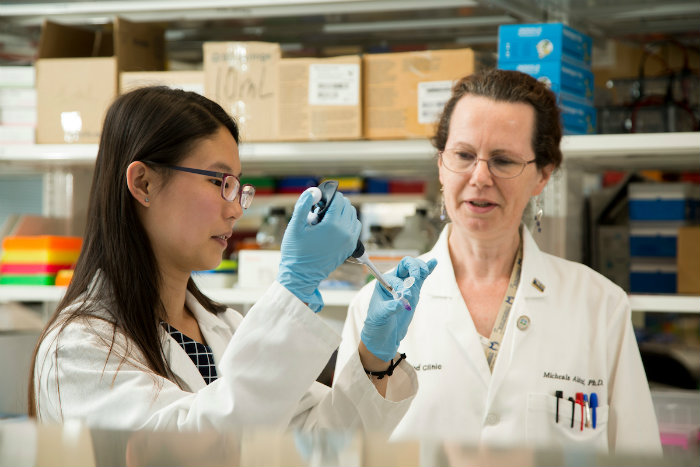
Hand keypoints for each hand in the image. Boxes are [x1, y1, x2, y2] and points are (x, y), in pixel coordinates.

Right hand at [277, 188, 361, 311]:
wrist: (301, 276)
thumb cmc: (295, 253)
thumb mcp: (295, 226)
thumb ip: (303, 205)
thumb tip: (313, 191)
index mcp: (332, 226)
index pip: (338, 200)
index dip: (327, 196)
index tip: (317, 202)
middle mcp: (345, 232)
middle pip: (347, 206)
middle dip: (334, 204)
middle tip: (319, 212)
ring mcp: (349, 241)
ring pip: (353, 215)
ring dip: (341, 212)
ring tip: (325, 220)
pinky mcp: (350, 248)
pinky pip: (355, 228)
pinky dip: (347, 223)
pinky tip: (334, 227)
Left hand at [360, 257, 436, 360]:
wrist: (383, 335)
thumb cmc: (377, 324)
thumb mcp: (380, 316)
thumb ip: (391, 307)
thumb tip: (403, 300)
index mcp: (383, 284)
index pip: (394, 278)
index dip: (401, 286)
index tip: (404, 297)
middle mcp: (394, 282)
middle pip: (405, 265)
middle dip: (412, 267)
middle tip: (416, 276)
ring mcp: (406, 286)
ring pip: (414, 270)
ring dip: (421, 267)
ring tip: (425, 271)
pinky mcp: (414, 293)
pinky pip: (421, 279)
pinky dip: (427, 270)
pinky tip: (434, 262)